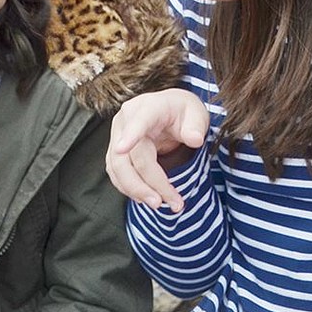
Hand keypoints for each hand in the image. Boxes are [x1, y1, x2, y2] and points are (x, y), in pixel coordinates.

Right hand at [106, 89, 208, 212]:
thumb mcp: (196, 114)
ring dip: (136, 190)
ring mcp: (117, 136)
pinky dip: (129, 188)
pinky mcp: (115, 151)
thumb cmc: (183, 111)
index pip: (138, 121)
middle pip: (127, 156)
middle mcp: (126, 120)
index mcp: (148, 107)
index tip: (121, 148)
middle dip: (143, 182)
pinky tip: (145, 197)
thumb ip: (195, 126)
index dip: (130, 135)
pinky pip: (116, 173)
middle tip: (161, 202)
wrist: (170, 110)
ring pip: (118, 168)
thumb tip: (194, 139)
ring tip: (159, 204)